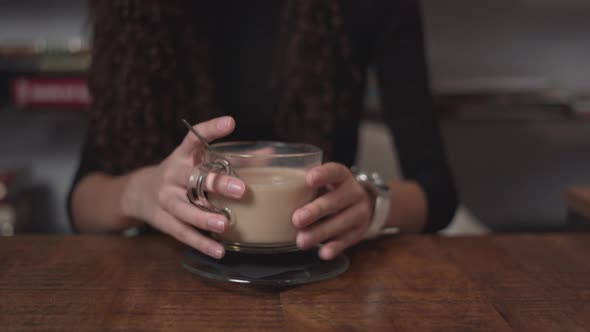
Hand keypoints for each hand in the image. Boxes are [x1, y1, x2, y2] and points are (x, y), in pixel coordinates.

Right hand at [122, 116, 244, 258]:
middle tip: (241, 190)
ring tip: (224, 225)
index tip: (230, 122)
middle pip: (193, 178)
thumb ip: (233, 160)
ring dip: (204, 218)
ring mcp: (165, 198)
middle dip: (216, 184)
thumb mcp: (198, 162)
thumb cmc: (181, 175)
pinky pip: (182, 233)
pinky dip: (201, 244)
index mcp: (183, 155)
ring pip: (184, 209)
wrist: (138, 193)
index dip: (211, 129)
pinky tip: (219, 251)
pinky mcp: (163, 220)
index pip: (194, 138)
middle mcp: (173, 175)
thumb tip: (270, 155)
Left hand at [292, 162, 373, 259]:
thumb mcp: (320, 182)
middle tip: (296, 219)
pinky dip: (334, 247)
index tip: (309, 178)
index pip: (335, 171)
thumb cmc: (328, 191)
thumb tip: (263, 161)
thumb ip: (299, 178)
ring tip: (301, 241)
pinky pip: (347, 241)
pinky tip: (322, 252)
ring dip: (320, 233)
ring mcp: (359, 213)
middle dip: (316, 210)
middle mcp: (353, 192)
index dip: (323, 174)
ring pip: (341, 223)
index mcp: (341, 176)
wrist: (359, 206)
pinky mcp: (359, 232)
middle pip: (336, 200)